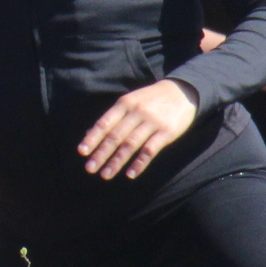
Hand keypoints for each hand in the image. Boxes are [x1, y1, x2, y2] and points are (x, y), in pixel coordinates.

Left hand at [77, 79, 197, 180]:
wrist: (183, 91)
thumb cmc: (151, 99)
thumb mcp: (131, 101)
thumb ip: (113, 117)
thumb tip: (89, 133)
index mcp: (125, 103)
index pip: (105, 123)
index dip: (93, 138)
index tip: (82, 152)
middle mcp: (137, 112)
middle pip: (115, 136)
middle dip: (101, 153)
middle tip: (90, 168)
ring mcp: (152, 122)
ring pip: (130, 145)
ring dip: (117, 161)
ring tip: (105, 175)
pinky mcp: (167, 132)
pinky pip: (150, 150)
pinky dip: (139, 163)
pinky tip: (130, 174)